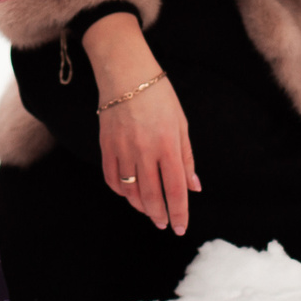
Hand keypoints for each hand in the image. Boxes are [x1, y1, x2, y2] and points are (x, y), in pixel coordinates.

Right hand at [84, 11, 198, 234]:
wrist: (125, 73)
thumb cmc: (158, 95)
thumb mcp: (181, 123)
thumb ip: (186, 158)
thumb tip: (194, 187)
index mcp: (167, 145)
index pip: (175, 189)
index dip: (179, 212)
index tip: (181, 228)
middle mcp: (144, 151)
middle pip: (151, 196)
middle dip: (159, 215)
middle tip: (163, 224)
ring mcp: (122, 149)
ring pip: (130, 191)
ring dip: (141, 207)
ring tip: (149, 212)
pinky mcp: (105, 146)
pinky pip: (112, 178)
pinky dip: (121, 192)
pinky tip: (129, 195)